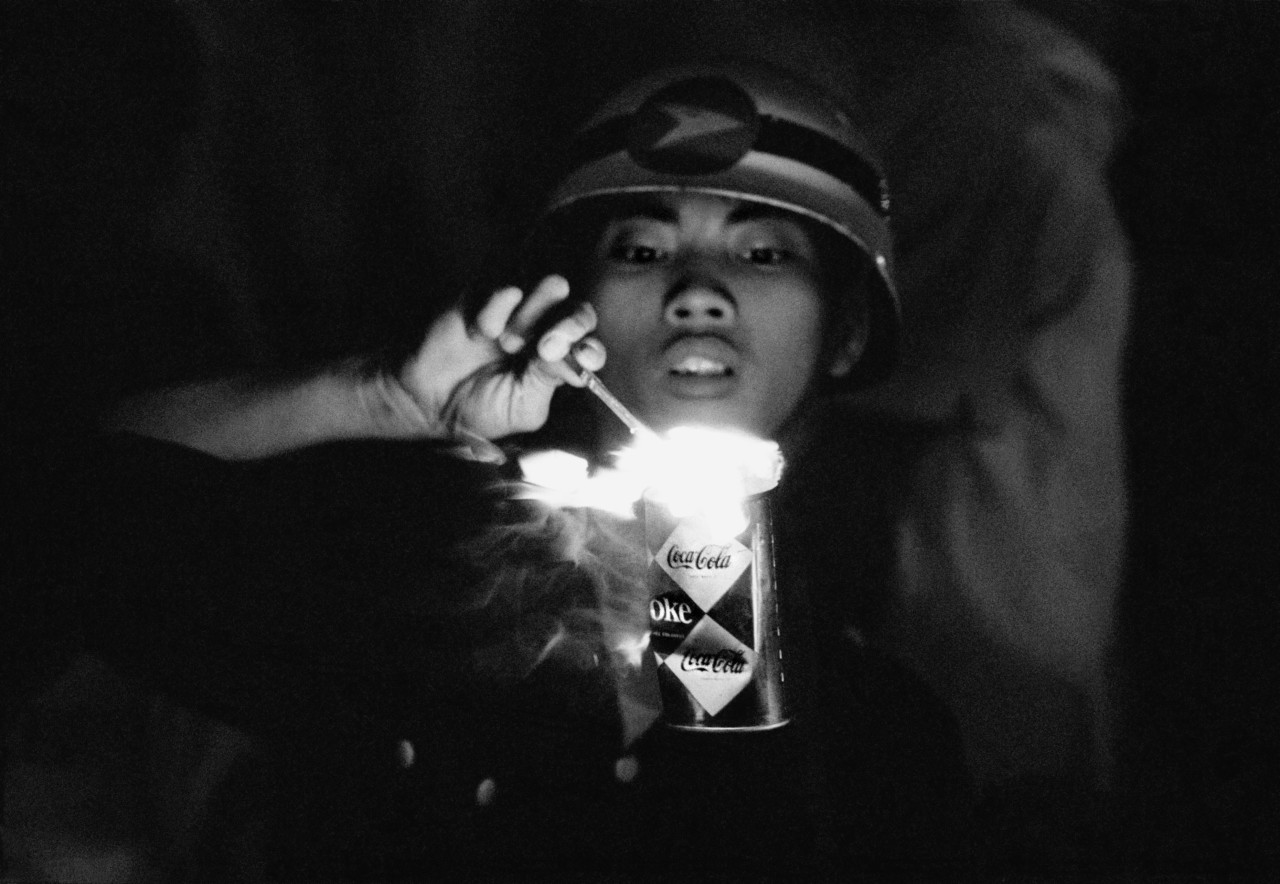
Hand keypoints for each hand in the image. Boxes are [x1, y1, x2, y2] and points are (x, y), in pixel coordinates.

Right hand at [380, 275, 604, 441]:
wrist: (428, 400)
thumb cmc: (479, 408)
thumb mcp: (523, 408)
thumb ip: (550, 381)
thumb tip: (576, 360)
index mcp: (557, 361)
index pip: (588, 344)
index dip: (591, 347)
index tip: (585, 357)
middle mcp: (544, 332)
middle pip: (578, 310)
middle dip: (572, 324)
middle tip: (548, 346)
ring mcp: (517, 312)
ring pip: (550, 290)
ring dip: (536, 315)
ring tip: (509, 343)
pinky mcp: (486, 297)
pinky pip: (505, 290)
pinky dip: (498, 310)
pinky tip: (482, 333)